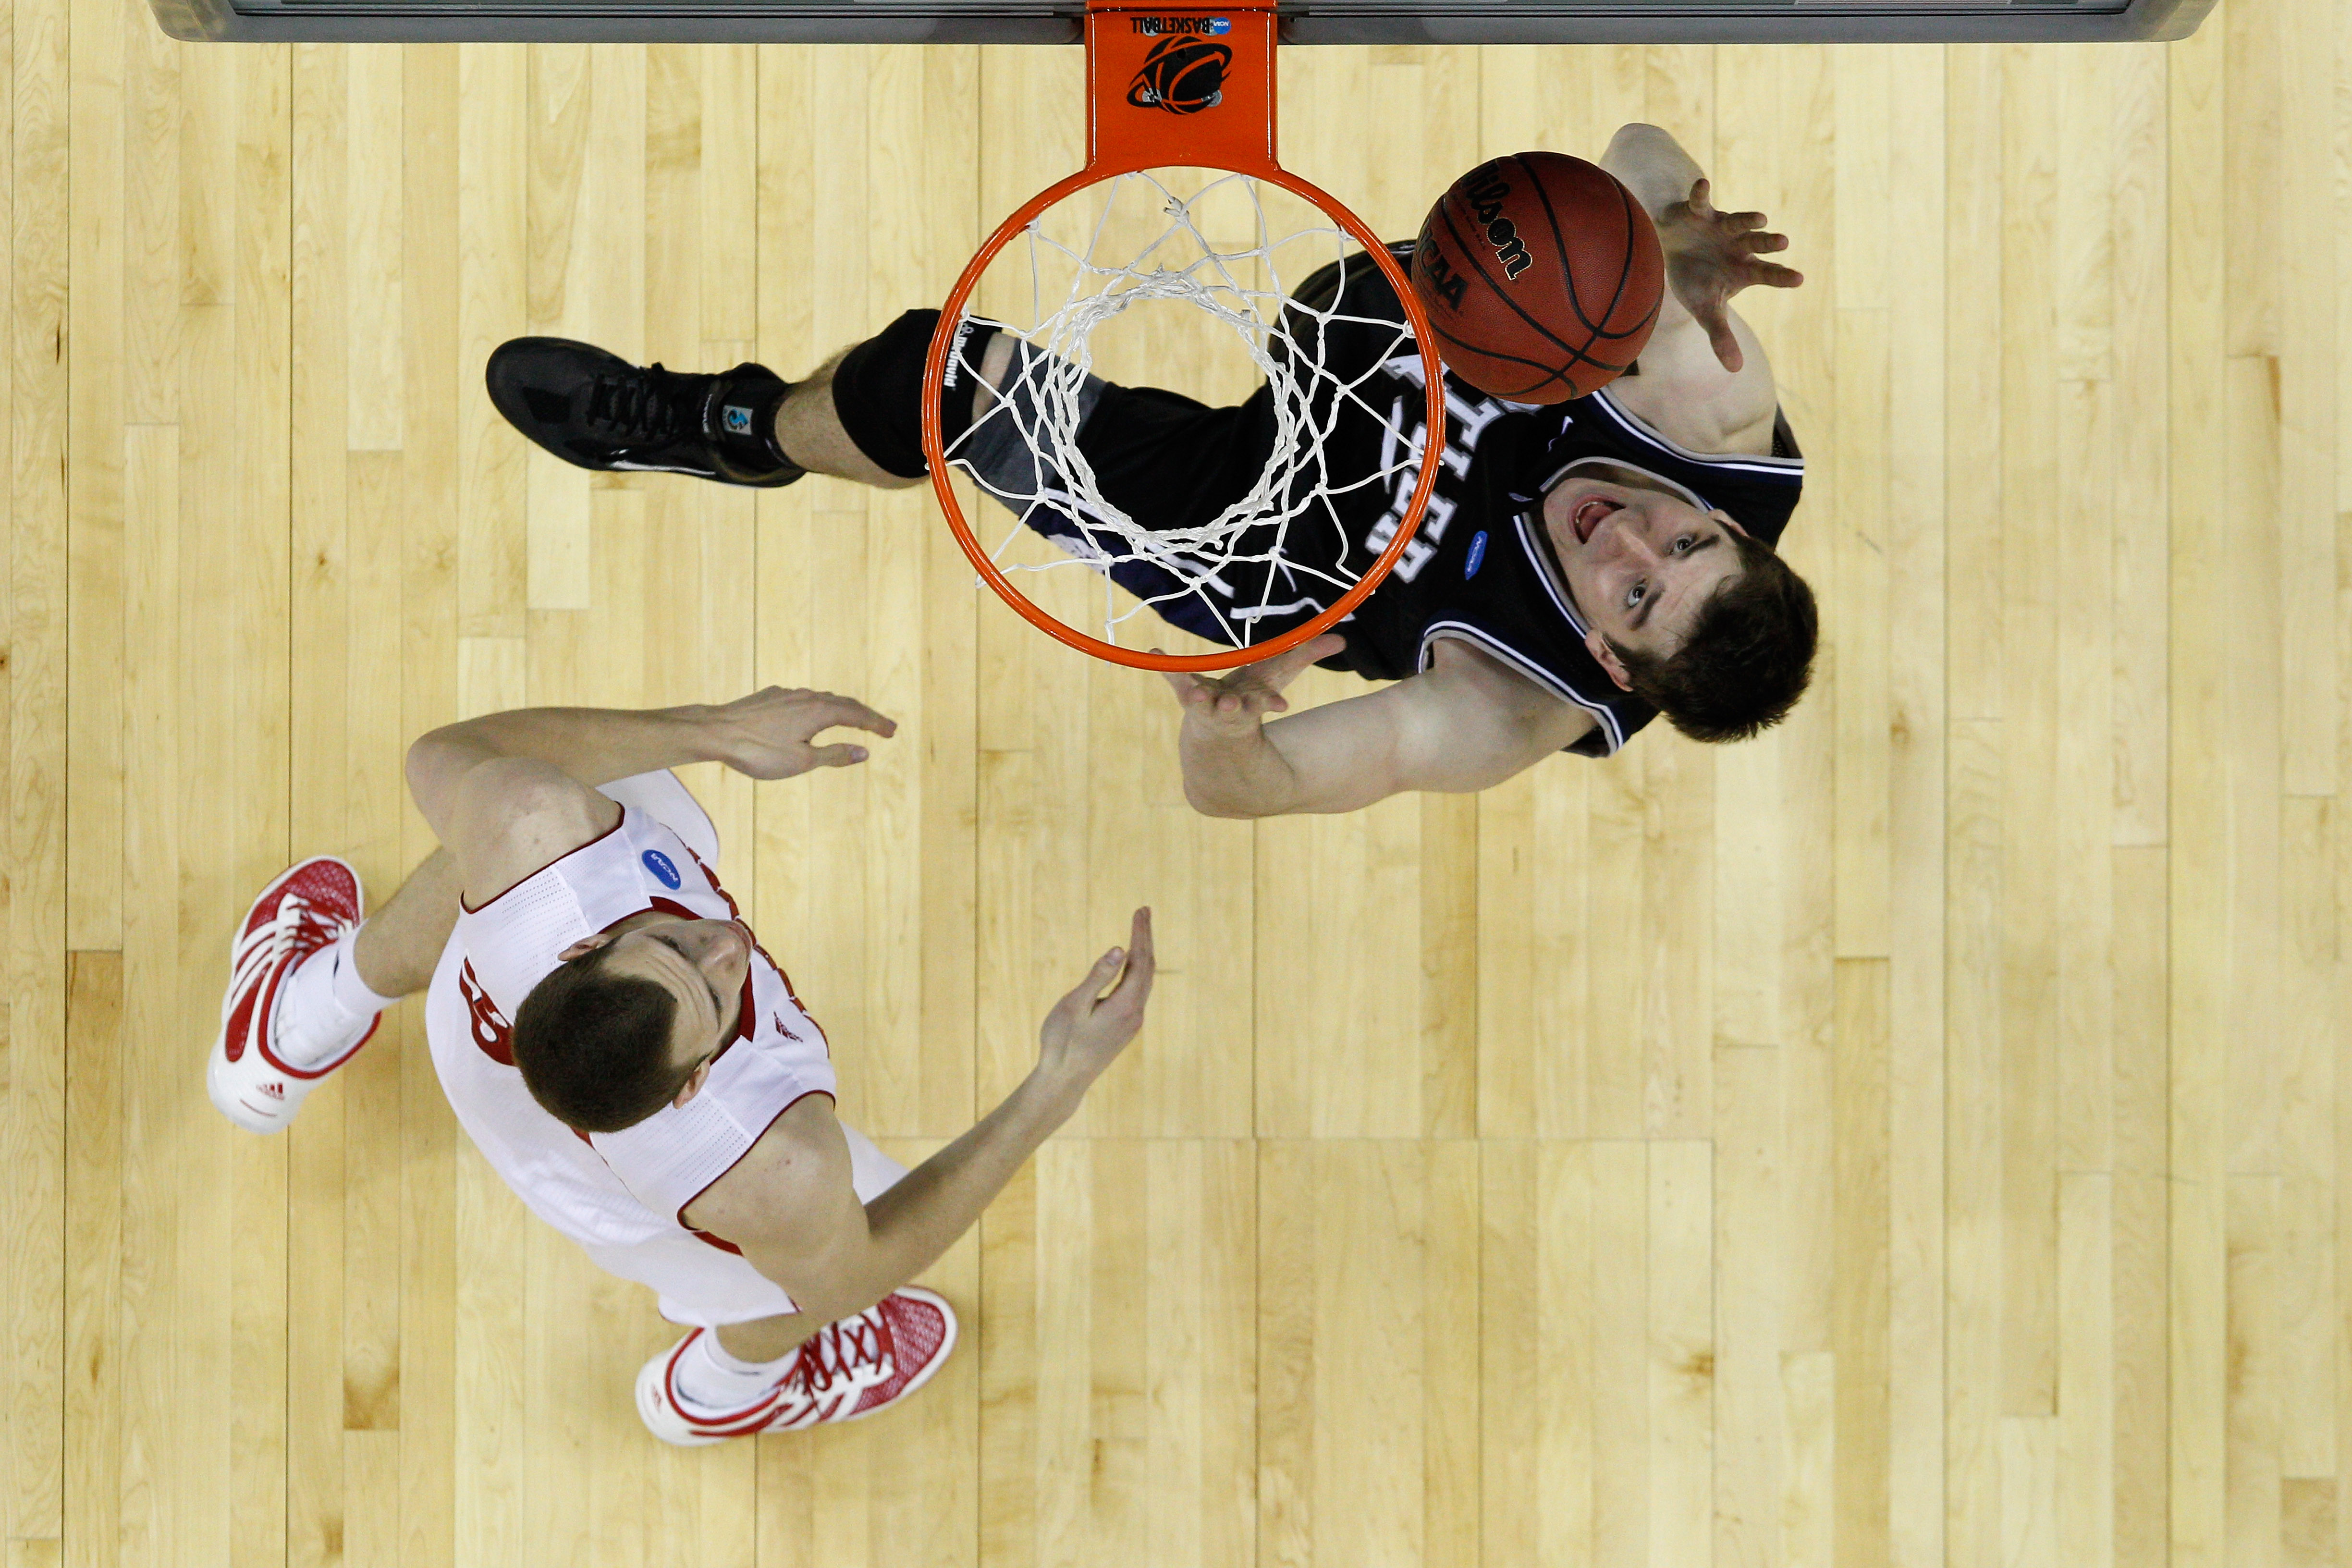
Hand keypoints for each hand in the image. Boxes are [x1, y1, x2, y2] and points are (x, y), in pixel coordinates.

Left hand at [696, 687, 896, 779]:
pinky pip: (802, 699)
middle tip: (881, 726)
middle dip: (865, 715)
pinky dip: (817, 707)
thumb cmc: (758, 751)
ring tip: (851, 719)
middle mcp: (806, 697)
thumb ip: (834, 755)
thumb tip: (864, 751)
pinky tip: (810, 715)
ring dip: (841, 709)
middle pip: (843, 703)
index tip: (892, 732)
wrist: (715, 731)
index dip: (877, 723)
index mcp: (819, 712)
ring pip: (822, 699)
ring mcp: (786, 694)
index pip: (857, 715)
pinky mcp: (770, 697)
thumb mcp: (801, 761)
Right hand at [1034, 908, 1155, 1095]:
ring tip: (1140, 931)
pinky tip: (1131, 964)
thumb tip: (1119, 949)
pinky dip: (1138, 971)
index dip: (1141, 933)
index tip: (1141, 909)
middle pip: (1147, 967)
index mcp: (1125, 1004)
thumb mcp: (1075, 1005)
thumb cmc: (1062, 1042)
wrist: (1064, 1080)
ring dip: (1143, 954)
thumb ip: (1098, 976)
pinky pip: (1138, 992)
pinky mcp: (1125, 1028)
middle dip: (1146, 938)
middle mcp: (1135, 1013)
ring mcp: (1132, 1022)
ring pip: (1145, 980)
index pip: (1140, 959)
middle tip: (1144, 911)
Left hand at [1157, 633, 1343, 737]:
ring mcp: (1204, 705)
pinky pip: (1174, 679)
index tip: (1279, 705)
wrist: (1216, 745)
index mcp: (1253, 705)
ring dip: (1198, 695)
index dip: (1269, 702)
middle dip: (1232, 707)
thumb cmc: (1250, 701)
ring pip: (1200, 701)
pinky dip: (1164, 665)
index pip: (1263, 703)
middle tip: (1228, 705)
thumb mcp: (1276, 679)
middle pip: (1231, 709)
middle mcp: (1228, 709)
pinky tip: (1155, 650)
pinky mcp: (1185, 695)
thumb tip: (1341, 639)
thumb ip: (1303, 657)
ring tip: (1195, 691)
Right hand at [1654, 178, 1803, 372]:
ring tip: (1760, 219)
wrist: (1670, 251)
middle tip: (1783, 243)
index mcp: (1742, 269)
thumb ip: (1721, 336)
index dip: (1781, 276)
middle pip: (1758, 244)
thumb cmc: (1694, 280)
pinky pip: (1701, 200)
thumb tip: (1736, 370)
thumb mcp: (1705, 311)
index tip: (1799, 279)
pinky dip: (1701, 193)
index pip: (1766, 273)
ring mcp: (1721, 227)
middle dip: (1769, 243)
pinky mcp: (1701, 212)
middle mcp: (1737, 246)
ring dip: (1748, 219)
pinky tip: (1703, 184)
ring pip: (1738, 222)